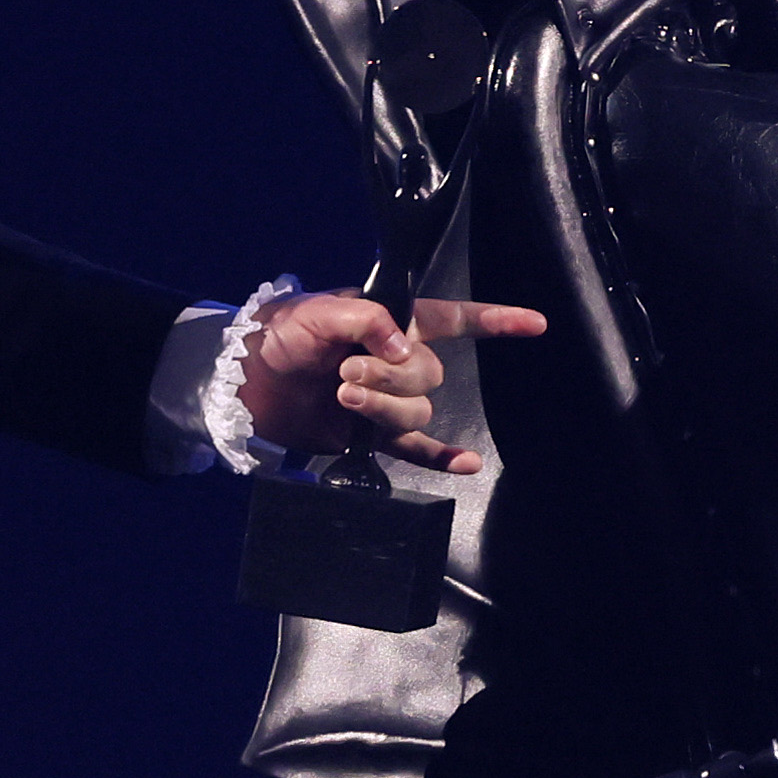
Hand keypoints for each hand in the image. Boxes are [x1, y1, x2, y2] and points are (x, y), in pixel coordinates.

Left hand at [236, 291, 546, 473]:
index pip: (453, 319)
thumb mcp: (316, 312)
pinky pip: (419, 449)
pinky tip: (468, 465)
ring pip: (417, 410)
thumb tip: (408, 352)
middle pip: (430, 374)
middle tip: (345, 372)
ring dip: (383, 407)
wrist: (240, 381)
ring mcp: (387, 400)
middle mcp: (396, 362)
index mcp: (391, 324)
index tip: (536, 324)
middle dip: (390, 376)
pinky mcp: (373, 436)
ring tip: (342, 397)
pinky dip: (443, 457)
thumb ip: (368, 322)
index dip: (495, 320)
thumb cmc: (276, 335)